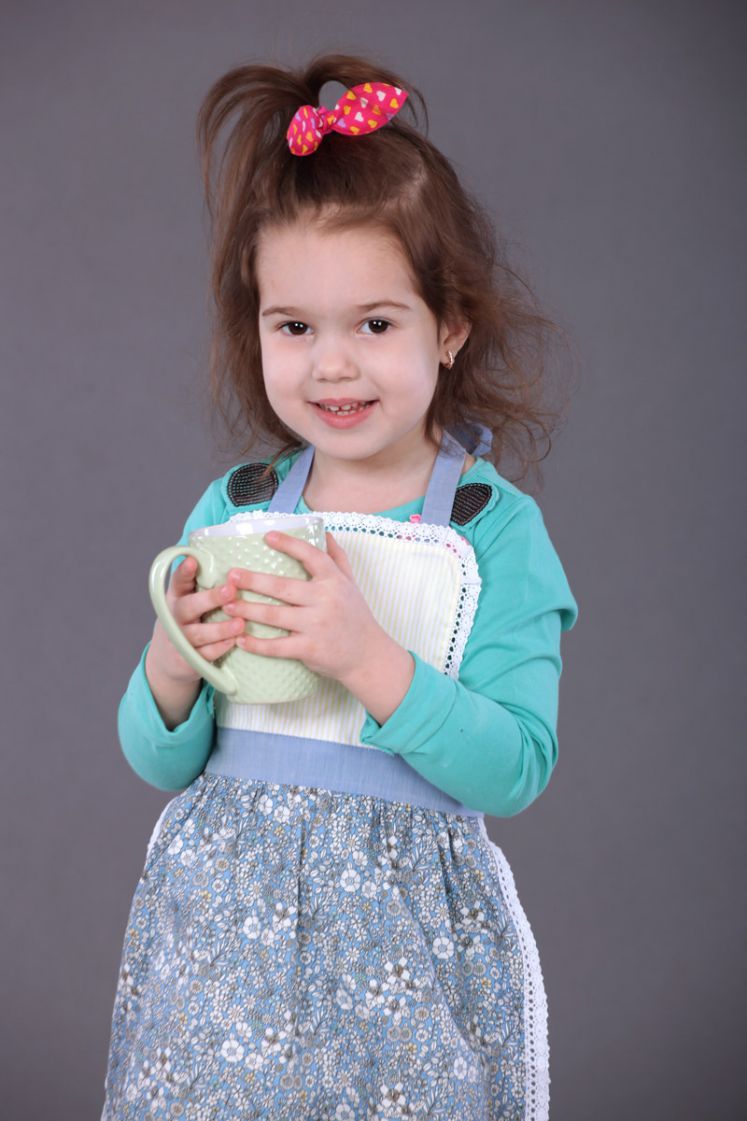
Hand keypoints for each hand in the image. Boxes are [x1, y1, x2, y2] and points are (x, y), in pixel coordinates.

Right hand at [148, 556, 243, 685]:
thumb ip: (204, 582)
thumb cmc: (190, 619)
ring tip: (240, 623)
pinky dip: (220, 648)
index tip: (193, 561)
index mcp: (177, 597)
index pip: (178, 581)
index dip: (184, 571)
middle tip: (230, 590)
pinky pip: (205, 654)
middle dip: (209, 599)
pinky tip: (235, 641)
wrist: (171, 657)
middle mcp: (175, 617)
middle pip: (188, 607)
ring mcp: (180, 639)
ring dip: (220, 628)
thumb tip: (233, 556)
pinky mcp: (188, 659)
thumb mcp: (190, 598)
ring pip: (199, 634)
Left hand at [225, 530, 386, 683]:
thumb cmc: (356, 616)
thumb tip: (326, 532)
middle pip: (282, 587)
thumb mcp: (351, 584)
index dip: (289, 544)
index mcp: (334, 581)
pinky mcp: (310, 649)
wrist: (368, 655)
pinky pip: (277, 646)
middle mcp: (325, 600)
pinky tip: (240, 639)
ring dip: (247, 610)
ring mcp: (317, 626)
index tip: (268, 536)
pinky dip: (257, 644)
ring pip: (274, 616)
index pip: (311, 556)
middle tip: (231, 575)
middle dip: (253, 581)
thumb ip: (338, 558)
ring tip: (228, 606)